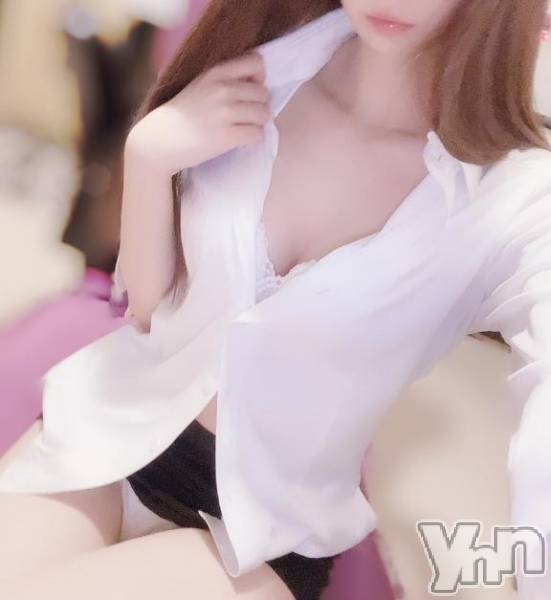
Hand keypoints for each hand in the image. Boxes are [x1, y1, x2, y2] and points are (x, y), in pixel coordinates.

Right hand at [124, 50, 270, 176]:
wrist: (158, 140)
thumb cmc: (180, 116)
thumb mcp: (199, 86)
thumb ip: (224, 81)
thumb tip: (255, 84)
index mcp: (216, 73)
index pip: (256, 63)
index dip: (259, 79)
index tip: (249, 91)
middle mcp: (222, 89)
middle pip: (264, 94)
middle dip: (259, 106)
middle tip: (247, 117)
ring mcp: (225, 113)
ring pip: (264, 114)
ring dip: (258, 124)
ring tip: (244, 129)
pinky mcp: (227, 136)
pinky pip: (257, 134)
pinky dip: (253, 139)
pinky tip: (241, 140)